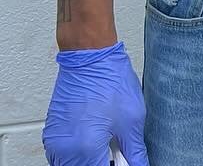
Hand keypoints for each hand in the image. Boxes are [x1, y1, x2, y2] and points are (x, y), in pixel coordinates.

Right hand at [43, 42, 149, 165]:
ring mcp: (54, 142)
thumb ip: (134, 151)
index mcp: (85, 148)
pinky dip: (79, 155)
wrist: (90, 57)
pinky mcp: (52, 134)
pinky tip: (96, 141)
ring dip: (90, 161)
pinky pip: (63, 156)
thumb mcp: (132, 120)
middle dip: (103, 163)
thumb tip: (140, 164)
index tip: (127, 162)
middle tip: (120, 153)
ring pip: (72, 165)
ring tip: (109, 145)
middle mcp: (64, 149)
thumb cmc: (110, 81)